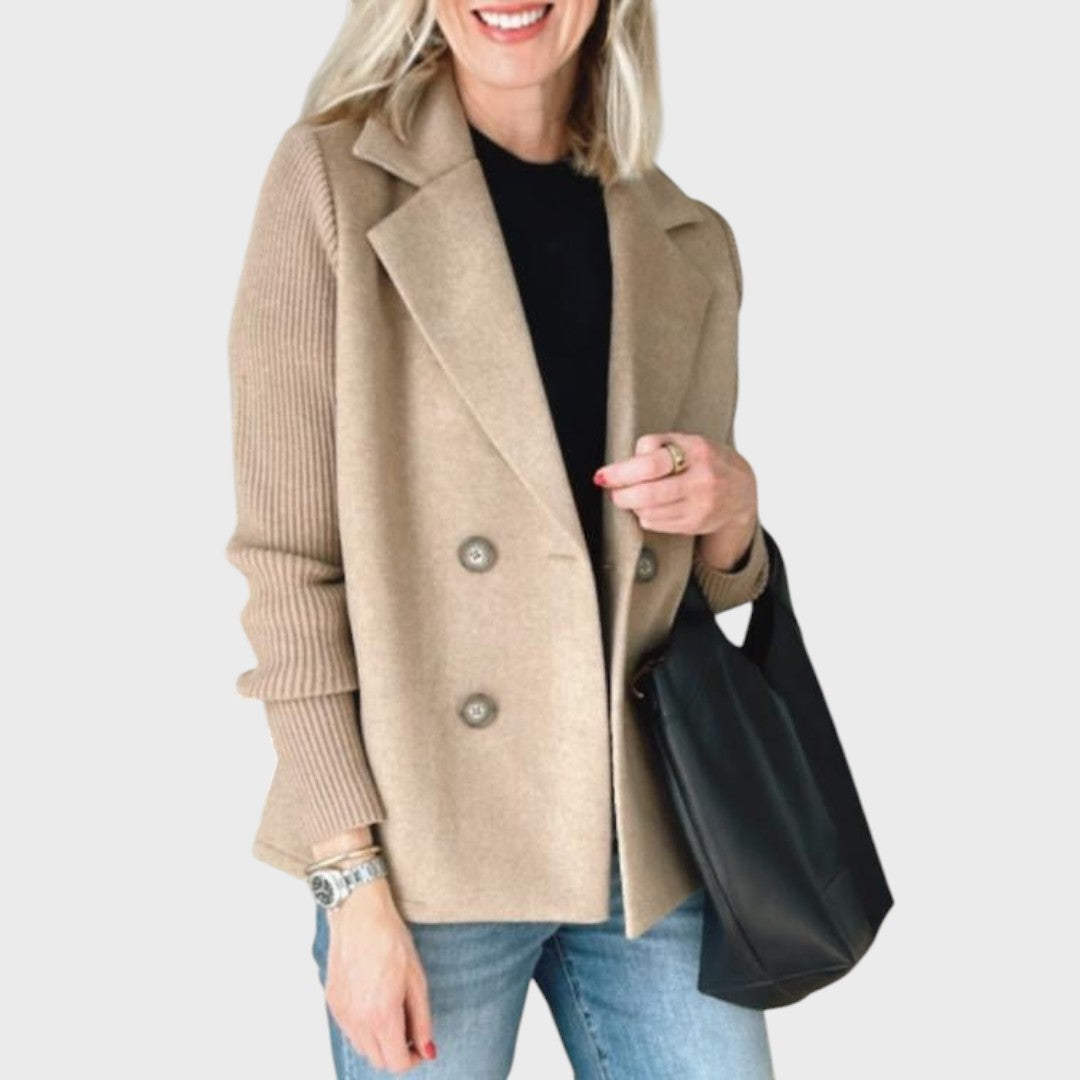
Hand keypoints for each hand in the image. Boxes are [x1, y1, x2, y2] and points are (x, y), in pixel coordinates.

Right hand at [313, 830, 435, 1072]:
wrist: (358, 913)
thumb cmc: (391, 940)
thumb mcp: (417, 979)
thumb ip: (422, 1020)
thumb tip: (428, 1050)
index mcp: (381, 1015)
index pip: (397, 1063)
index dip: (414, 1058)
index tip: (422, 1044)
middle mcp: (356, 1020)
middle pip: (378, 1060)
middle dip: (398, 1052)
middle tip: (411, 1029)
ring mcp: (341, 1012)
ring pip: (362, 1048)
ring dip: (380, 1042)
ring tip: (394, 1012)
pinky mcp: (332, 1002)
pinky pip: (349, 1029)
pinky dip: (364, 1027)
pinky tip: (375, 1001)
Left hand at [594, 432, 757, 569]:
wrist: (741, 491)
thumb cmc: (706, 462)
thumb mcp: (687, 442)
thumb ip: (657, 444)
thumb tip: (628, 460)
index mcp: (697, 452)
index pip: (652, 464)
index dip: (622, 472)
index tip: (603, 476)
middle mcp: (701, 481)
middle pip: (648, 495)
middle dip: (622, 495)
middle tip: (614, 491)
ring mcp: (700, 506)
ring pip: (649, 512)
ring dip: (634, 505)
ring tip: (635, 496)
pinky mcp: (695, 525)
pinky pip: (656, 524)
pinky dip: (646, 516)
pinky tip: (652, 507)